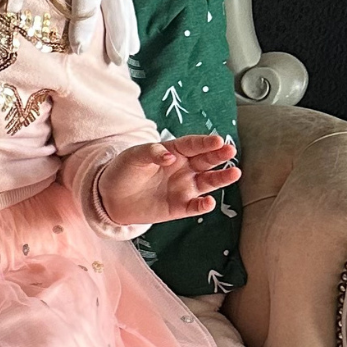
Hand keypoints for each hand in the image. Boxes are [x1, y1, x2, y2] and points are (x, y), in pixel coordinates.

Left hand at [98, 134, 239, 225]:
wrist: (111, 197)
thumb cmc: (124, 171)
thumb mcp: (133, 156)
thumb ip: (151, 152)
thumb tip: (169, 156)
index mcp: (173, 151)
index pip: (192, 145)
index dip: (205, 142)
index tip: (218, 140)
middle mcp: (184, 168)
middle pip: (205, 160)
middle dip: (218, 155)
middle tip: (230, 150)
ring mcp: (184, 188)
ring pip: (208, 182)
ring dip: (221, 178)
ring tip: (235, 173)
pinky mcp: (180, 207)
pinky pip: (195, 206)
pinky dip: (202, 205)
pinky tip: (209, 202)